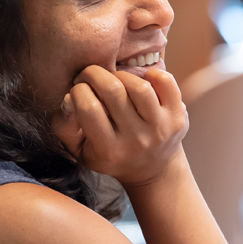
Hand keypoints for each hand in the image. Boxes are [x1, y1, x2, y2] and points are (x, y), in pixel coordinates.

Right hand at [51, 65, 188, 186]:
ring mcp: (160, 129)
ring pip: (139, 86)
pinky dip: (154, 74)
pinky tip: (142, 80)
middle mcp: (136, 141)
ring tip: (114, 80)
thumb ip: (64, 126)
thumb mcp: (79, 150)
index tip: (78, 90)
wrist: (152, 170)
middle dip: (94, 73)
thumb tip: (68, 97)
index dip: (77, 90)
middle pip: (112, 91)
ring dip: (121, 74)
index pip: (88, 108)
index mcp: (109, 151)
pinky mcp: (177, 117)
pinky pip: (167, 84)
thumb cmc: (108, 155)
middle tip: (90, 75)